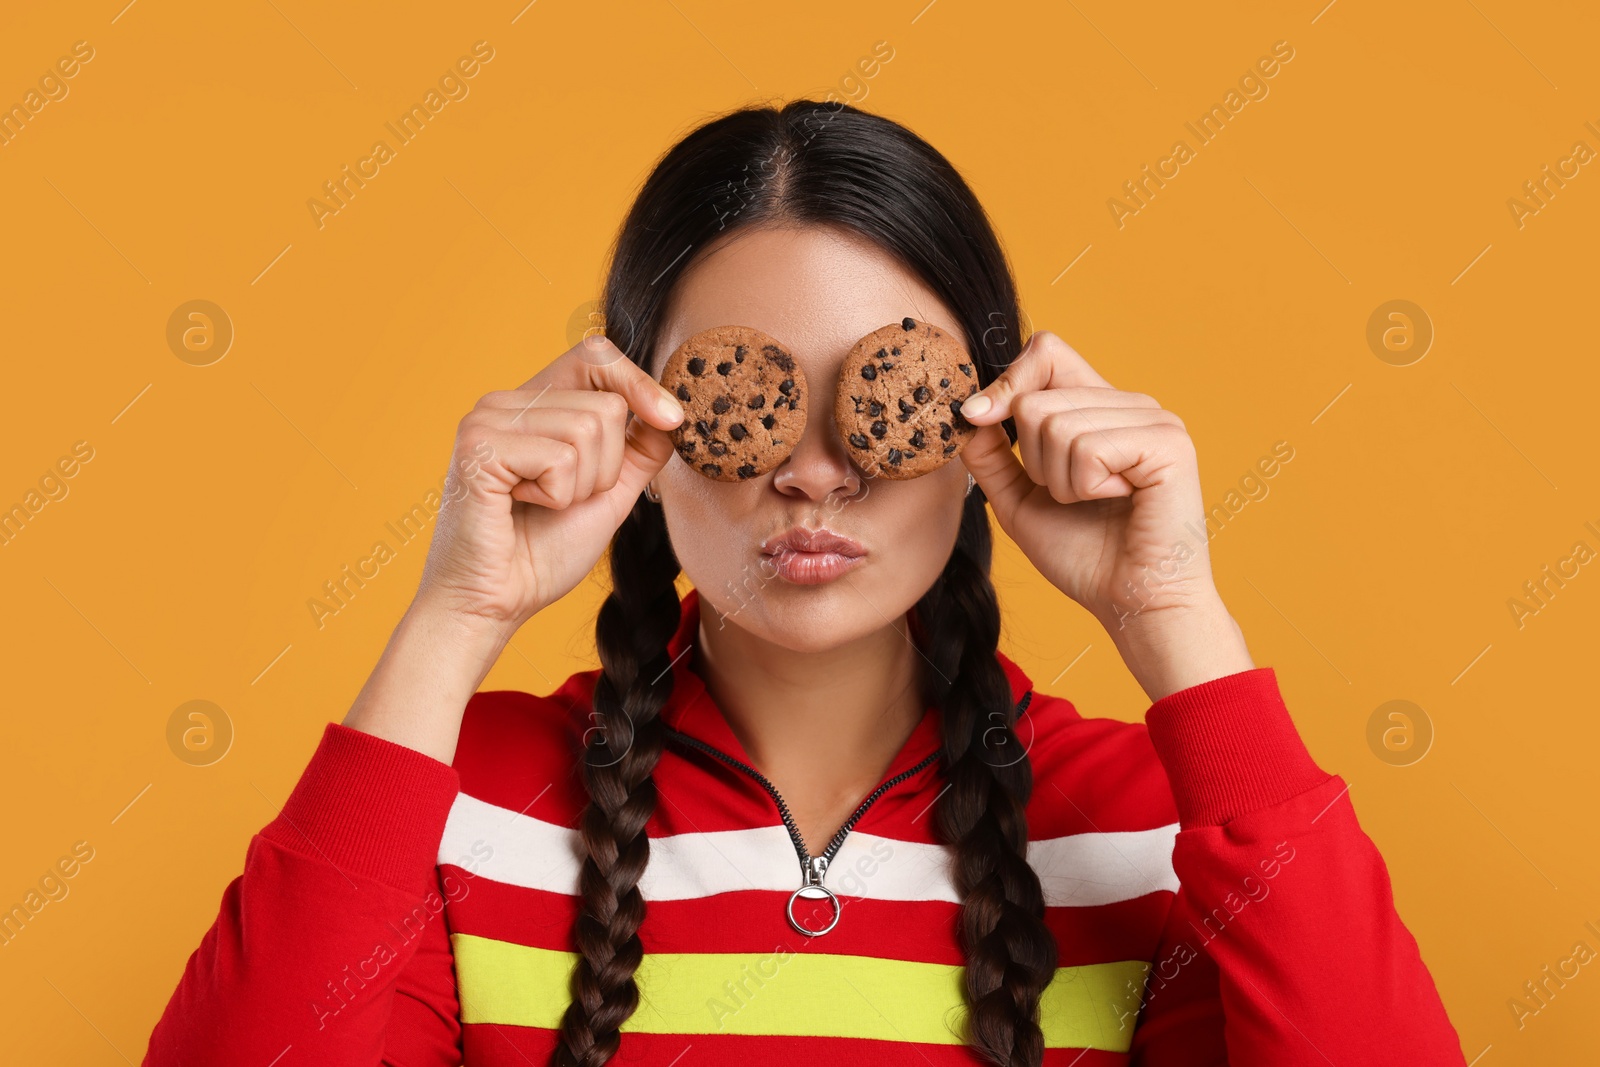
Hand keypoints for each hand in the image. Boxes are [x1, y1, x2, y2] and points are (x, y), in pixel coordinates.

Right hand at [413, 334, 684, 630]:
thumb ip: (637, 450)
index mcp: (533, 404)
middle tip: (561, 500)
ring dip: (581, 486)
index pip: (595, 356)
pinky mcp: (478, 446)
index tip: (672, 419)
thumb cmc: (541, 554)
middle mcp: (505, 401)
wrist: (492, 604)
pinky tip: (519, 507)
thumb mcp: (608, 493)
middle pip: (605, 403)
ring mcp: (487, 418)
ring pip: (588, 428)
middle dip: (606, 467)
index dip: (639, 382)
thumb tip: (671, 414)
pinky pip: (560, 457)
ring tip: (540, 505)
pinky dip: (556, 495)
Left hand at [957, 331, 1222, 633]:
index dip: (1006, 382)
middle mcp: (1130, 403)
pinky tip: (1119, 501)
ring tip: (1097, 501)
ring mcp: (1154, 418)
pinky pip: (1088, 447)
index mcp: (1100, 408)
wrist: (1131, 604)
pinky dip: (1086, 486)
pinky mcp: (1168, 442)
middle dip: (1033, 460)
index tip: (978, 418)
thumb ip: (991, 454)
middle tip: (1074, 495)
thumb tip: (967, 411)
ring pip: (1056, 422)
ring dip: (1060, 480)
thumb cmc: (1085, 556)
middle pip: (1036, 397)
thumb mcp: (1018, 499)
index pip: (1045, 351)